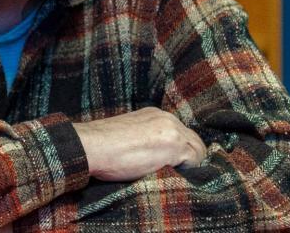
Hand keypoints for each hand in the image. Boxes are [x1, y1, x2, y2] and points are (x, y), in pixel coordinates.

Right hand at [72, 107, 206, 180]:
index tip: (173, 164)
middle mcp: (166, 118)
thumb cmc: (103, 146)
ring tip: (173, 175)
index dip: (180, 150)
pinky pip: (195, 159)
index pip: (180, 132)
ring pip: (197, 149)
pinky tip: (172, 175)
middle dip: (188, 157)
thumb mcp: (128, 134)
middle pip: (193, 139)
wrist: (92, 146)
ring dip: (189, 164)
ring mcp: (172, 130)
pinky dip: (188, 170)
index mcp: (154, 115)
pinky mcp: (173, 145)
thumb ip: (146, 137)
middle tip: (176, 173)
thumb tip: (156, 154)